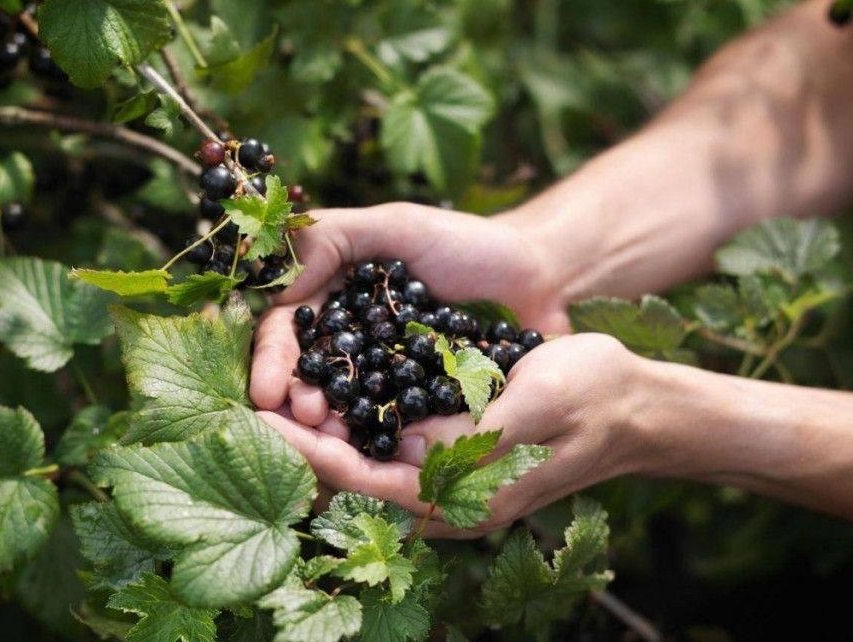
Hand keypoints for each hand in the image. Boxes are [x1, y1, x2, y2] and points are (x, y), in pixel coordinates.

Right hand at [250, 202, 568, 416]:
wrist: (541, 277)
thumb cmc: (468, 243)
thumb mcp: (397, 226)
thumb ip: (332, 238)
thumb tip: (279, 284)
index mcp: (332, 300)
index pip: (286, 332)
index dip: (274, 361)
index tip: (267, 391)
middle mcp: (351, 345)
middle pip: (309, 379)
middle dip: (297, 402)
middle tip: (306, 419)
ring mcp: (385, 381)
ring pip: (345, 410)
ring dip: (330, 430)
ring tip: (330, 441)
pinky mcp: (421, 409)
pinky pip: (393, 429)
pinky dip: (378, 442)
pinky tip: (373, 456)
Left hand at [259, 333, 646, 537]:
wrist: (631, 400)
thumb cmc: (590, 400)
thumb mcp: (531, 409)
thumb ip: (468, 436)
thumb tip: (400, 449)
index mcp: (460, 500)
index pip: (364, 484)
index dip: (309, 455)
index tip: (263, 423)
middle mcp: (443, 495)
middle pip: (352, 475)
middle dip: (301, 442)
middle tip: (250, 402)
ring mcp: (444, 471)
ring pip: (364, 454)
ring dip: (320, 424)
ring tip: (272, 388)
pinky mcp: (447, 443)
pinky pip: (386, 433)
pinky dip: (352, 410)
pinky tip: (325, 378)